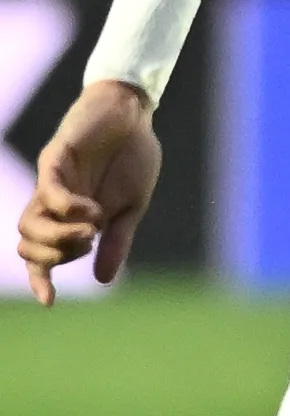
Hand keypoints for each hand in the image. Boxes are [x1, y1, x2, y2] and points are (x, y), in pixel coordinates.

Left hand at [18, 82, 162, 304]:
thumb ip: (116, 241)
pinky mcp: (55, 160)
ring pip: (29, 224)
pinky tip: (93, 210)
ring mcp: (51, 183)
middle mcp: (53, 203)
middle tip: (90, 244)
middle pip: (29, 246)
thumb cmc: (133, 156)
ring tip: (90, 231)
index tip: (50, 301)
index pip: (43, 255)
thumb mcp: (132, 207)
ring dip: (57, 238)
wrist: (133, 114)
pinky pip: (49, 194)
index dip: (41, 278)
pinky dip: (68, 209)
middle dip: (55, 257)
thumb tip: (103, 280)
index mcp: (70, 218)